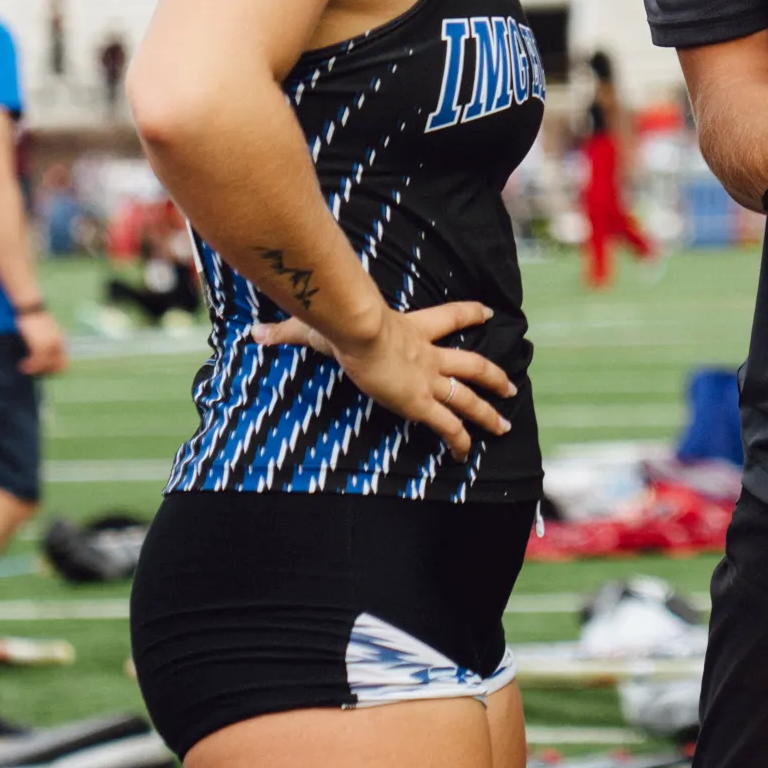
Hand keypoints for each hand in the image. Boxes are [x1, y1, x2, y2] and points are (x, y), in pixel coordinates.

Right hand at [17, 310, 69, 375]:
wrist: (30, 306)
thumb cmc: (34, 316)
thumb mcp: (44, 329)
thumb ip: (45, 339)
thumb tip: (38, 350)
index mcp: (60, 339)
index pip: (64, 361)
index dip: (55, 368)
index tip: (43, 370)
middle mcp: (58, 343)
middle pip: (60, 365)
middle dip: (48, 371)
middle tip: (35, 372)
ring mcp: (50, 345)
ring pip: (47, 365)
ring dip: (37, 370)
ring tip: (27, 369)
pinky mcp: (41, 345)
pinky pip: (38, 361)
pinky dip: (30, 366)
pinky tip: (23, 366)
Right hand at [254, 297, 514, 458]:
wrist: (359, 328)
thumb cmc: (341, 321)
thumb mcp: (318, 324)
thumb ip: (289, 331)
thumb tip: (256, 334)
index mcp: (412, 329)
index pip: (449, 317)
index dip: (470, 313)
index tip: (488, 312)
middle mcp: (428, 355)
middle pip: (470, 364)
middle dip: (493, 378)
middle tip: (510, 388)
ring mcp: (427, 379)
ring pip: (468, 397)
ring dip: (487, 413)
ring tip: (504, 425)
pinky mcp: (422, 401)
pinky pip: (447, 425)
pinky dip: (459, 440)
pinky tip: (467, 455)